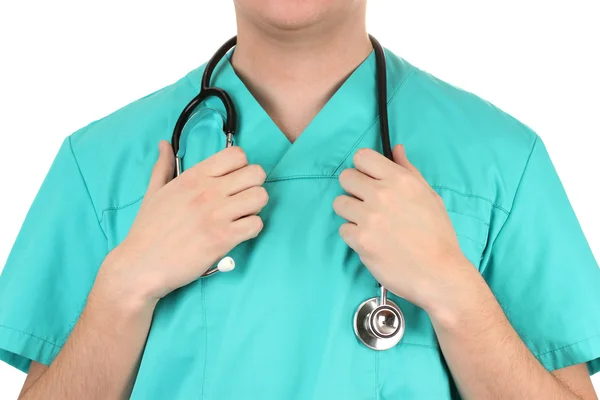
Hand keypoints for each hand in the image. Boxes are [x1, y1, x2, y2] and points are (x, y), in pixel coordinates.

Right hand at [95, 140, 267, 304]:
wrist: (140, 266)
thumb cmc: (147, 231)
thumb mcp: (154, 192)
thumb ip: (163, 167)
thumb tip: (163, 145)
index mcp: (193, 177)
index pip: (236, 155)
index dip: (241, 166)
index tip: (233, 180)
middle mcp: (208, 191)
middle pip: (256, 173)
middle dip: (254, 185)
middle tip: (242, 199)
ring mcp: (217, 214)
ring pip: (261, 197)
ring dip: (256, 207)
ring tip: (242, 216)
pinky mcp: (223, 238)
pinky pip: (256, 224)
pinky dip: (252, 229)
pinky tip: (239, 233)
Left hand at [333, 145, 470, 309]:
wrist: (440, 274)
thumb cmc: (438, 235)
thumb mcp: (430, 196)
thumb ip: (409, 170)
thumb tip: (396, 149)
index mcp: (400, 180)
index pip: (362, 157)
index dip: (363, 168)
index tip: (369, 180)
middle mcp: (382, 194)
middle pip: (345, 177)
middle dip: (353, 189)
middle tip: (367, 203)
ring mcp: (369, 217)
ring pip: (339, 203)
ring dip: (350, 212)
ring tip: (368, 223)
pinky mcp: (360, 240)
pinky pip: (343, 229)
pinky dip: (353, 235)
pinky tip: (370, 241)